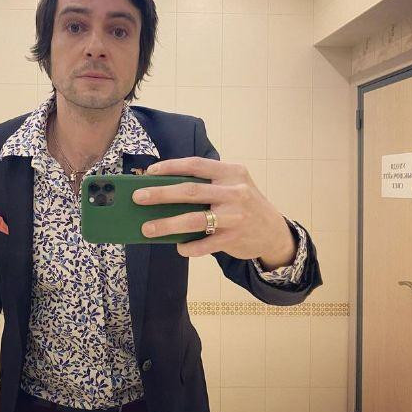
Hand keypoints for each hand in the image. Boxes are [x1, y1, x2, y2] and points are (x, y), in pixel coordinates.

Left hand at [132, 157, 294, 263]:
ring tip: (146, 228)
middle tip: (138, 198)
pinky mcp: (234, 238)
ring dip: (166, 224)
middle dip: (160, 194)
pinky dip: (188, 247)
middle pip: (190, 191)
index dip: (171, 167)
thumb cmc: (243, 205)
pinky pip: (204, 244)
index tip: (149, 171)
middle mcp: (235, 191)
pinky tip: (179, 247)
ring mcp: (235, 216)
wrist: (274, 232)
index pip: (196, 165)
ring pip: (194, 219)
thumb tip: (163, 192)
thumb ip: (207, 186)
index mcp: (232, 172)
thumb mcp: (233, 187)